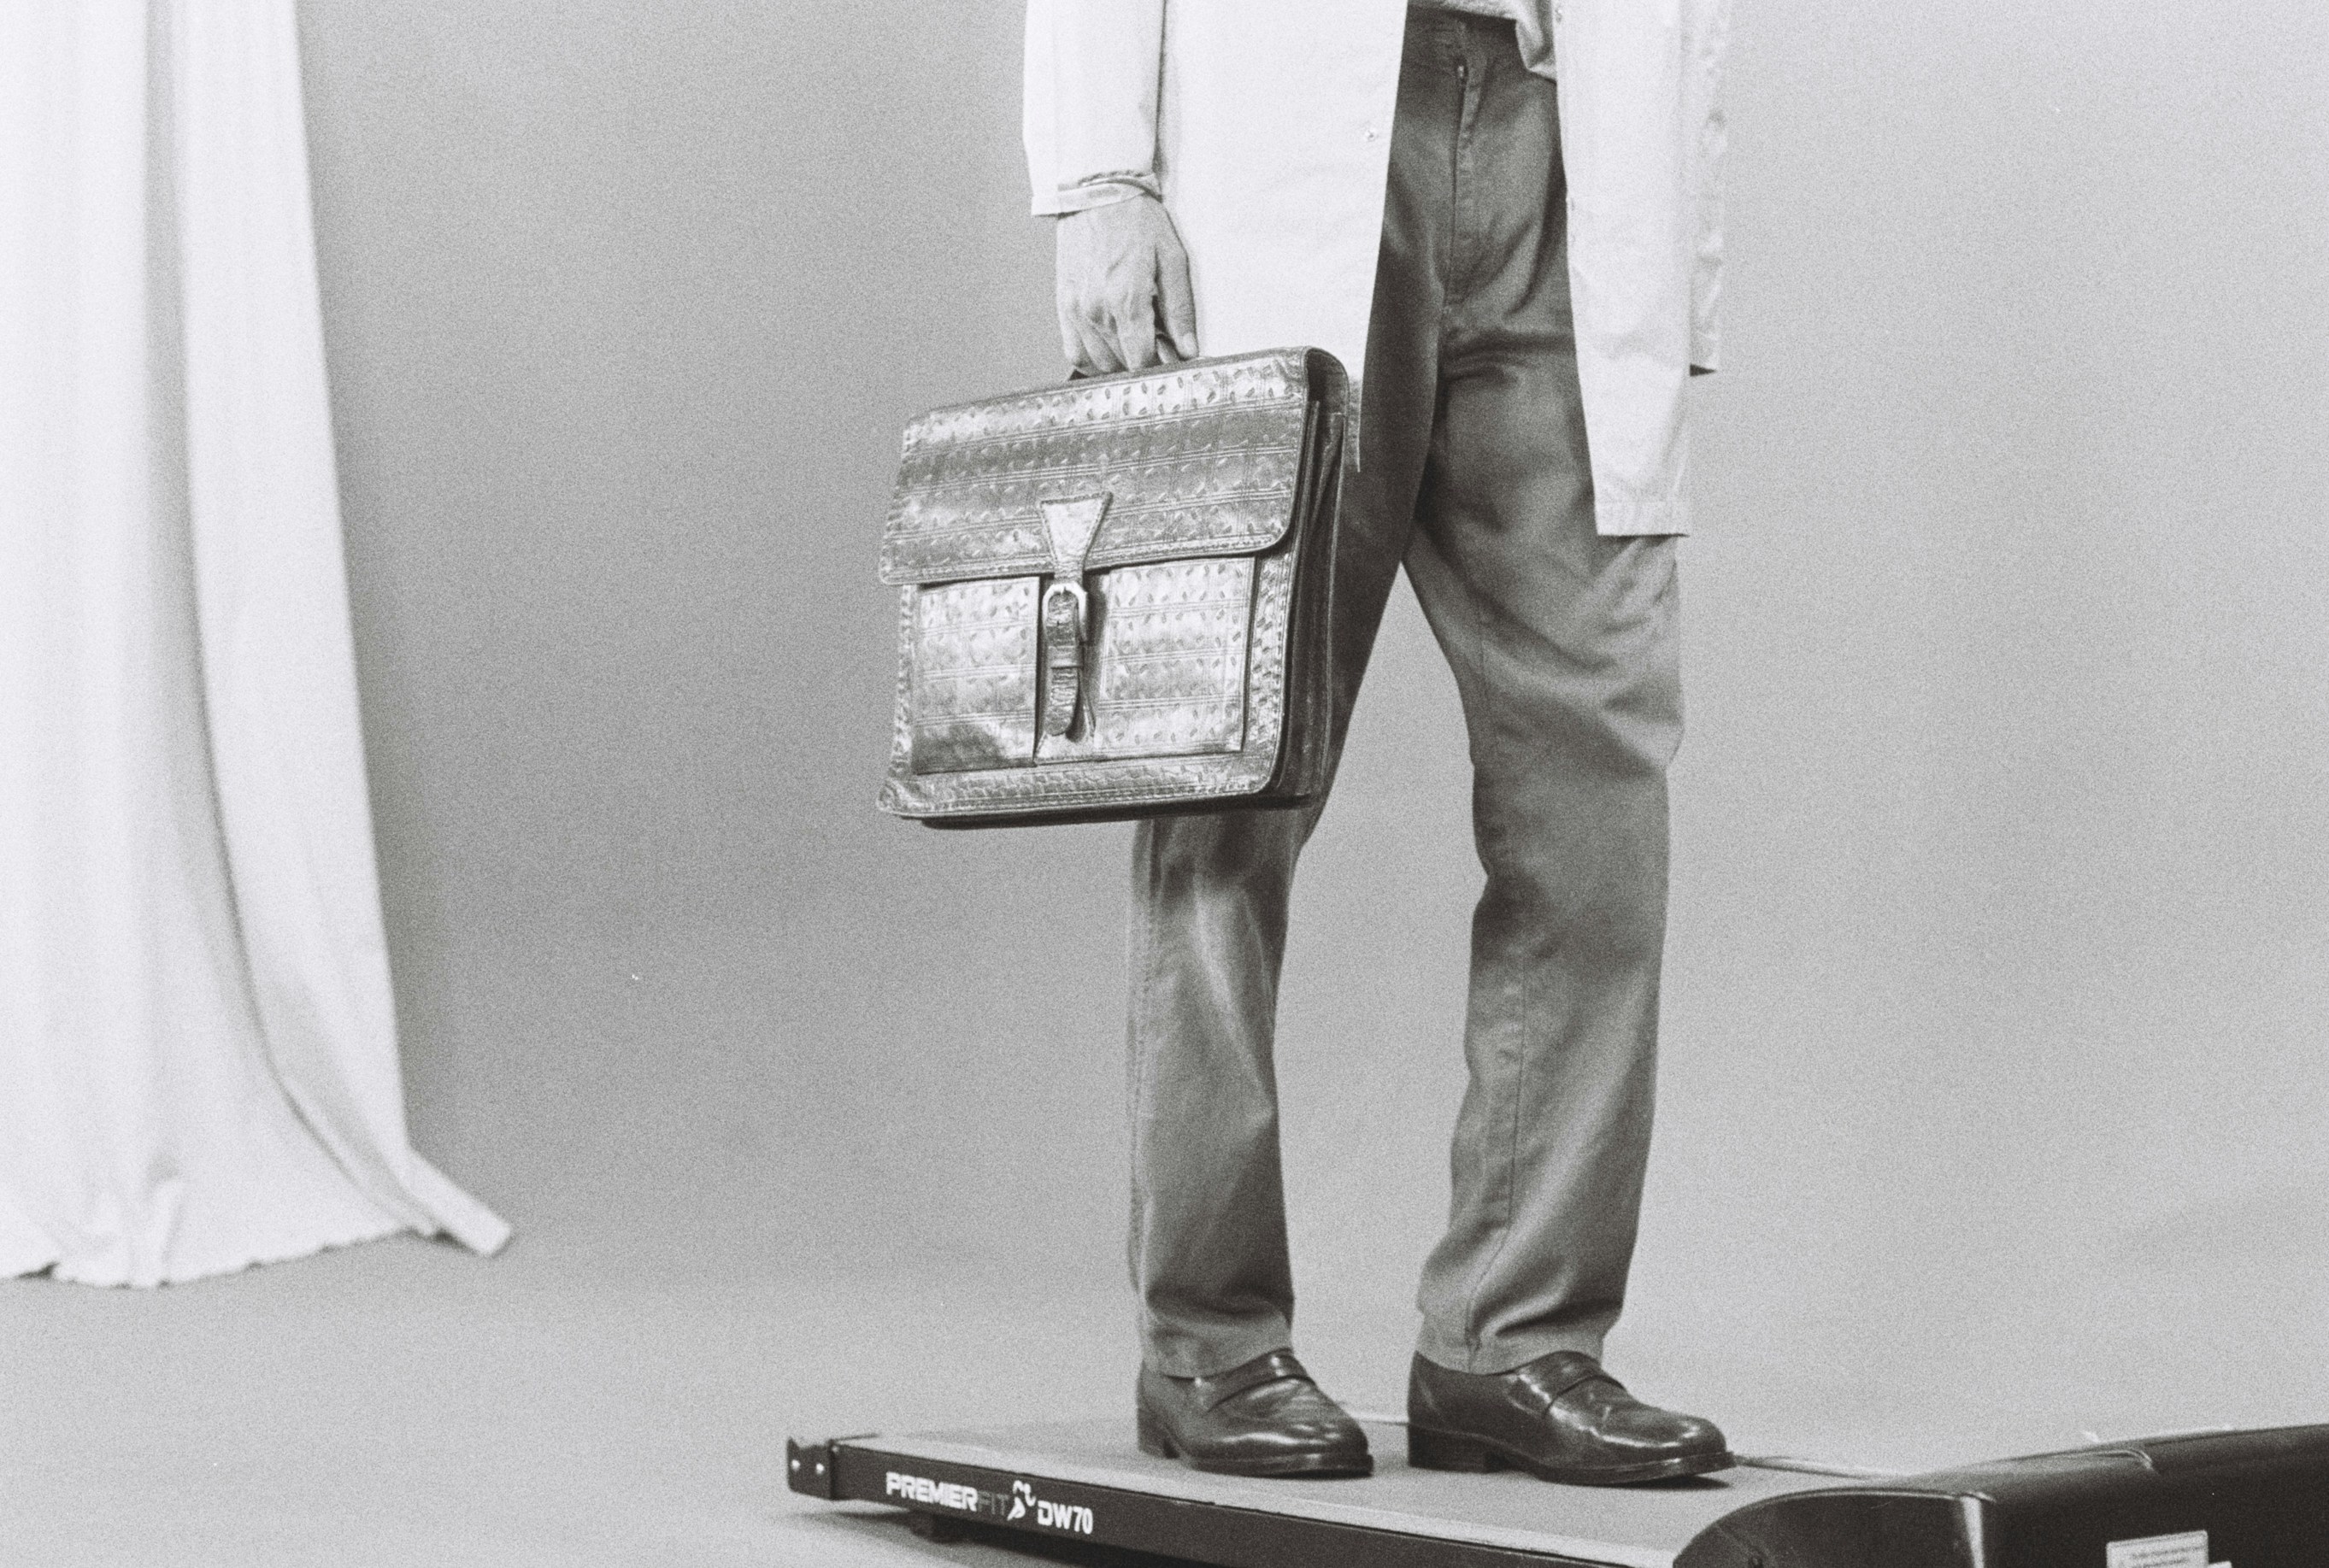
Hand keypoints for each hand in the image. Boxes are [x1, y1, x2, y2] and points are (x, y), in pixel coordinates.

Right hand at [1054, 194, 1198, 373]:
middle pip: (1121, 365)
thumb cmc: (1135, 219)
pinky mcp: (1064, 305)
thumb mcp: (1171, 259)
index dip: (1159, 367)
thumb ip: (1179, 309)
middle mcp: (1097, 310)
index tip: (1170, 361)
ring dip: (1118, 364)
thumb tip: (1188, 347)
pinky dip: (1091, 360)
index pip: (1141, 360)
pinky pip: (1074, 350)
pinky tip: (1108, 352)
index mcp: (1126, 300)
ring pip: (1097, 363)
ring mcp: (1076, 310)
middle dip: (1141, 363)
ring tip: (1135, 347)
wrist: (1097, 193)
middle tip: (1158, 350)